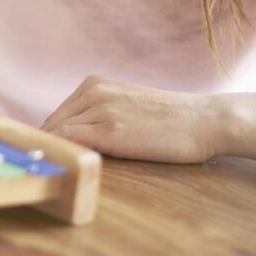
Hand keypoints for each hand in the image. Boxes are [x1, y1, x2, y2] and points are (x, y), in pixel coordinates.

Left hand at [41, 75, 217, 162]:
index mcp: (95, 83)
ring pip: (57, 132)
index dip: (51, 138)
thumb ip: (99, 112)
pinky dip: (62, 153)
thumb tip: (70, 136)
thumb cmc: (170, 119)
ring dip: (55, 151)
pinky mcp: (110, 131)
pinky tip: (68, 167)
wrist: (205, 120)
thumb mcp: (126, 104)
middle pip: (52, 123)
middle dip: (50, 146)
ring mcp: (100, 109)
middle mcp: (93, 91)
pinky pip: (68, 140)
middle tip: (53, 169)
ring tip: (60, 172)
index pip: (58, 115)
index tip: (52, 157)